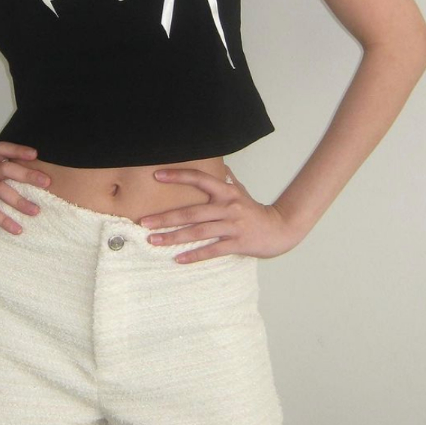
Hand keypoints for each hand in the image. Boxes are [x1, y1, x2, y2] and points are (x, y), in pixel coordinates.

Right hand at [0, 142, 50, 238]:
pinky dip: (5, 221)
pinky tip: (18, 229)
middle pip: (4, 168)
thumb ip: (7, 176)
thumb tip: (40, 177)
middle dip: (27, 175)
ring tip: (36, 211)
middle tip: (46, 182)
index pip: (1, 149)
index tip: (36, 155)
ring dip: (19, 201)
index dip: (17, 150)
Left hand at [139, 164, 298, 263]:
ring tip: (154, 241)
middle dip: (166, 218)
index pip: (200, 178)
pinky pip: (212, 250)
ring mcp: (233, 225)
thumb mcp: (240, 191)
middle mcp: (228, 206)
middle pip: (192, 211)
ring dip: (174, 237)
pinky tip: (178, 259)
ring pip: (198, 232)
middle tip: (144, 222)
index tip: (157, 176)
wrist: (281, 229)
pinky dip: (195, 255)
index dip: (178, 176)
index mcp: (226, 191)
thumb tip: (217, 166)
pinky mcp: (238, 243)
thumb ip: (226, 180)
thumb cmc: (255, 210)